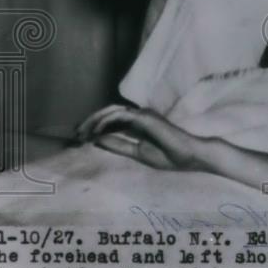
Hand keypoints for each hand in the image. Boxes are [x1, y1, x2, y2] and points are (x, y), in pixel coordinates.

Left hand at [75, 104, 201, 170]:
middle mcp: (140, 116)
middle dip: (91, 121)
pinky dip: (106, 122)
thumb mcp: (138, 153)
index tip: (81, 138)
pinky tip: (96, 133)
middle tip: (77, 133)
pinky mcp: (145, 117)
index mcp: (139, 125)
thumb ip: (120, 146)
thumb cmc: (170, 156)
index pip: (113, 122)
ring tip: (83, 132)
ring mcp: (143, 115)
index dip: (96, 128)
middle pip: (110, 113)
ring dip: (95, 120)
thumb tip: (98, 141)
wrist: (190, 155)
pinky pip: (120, 116)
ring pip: (113, 111)